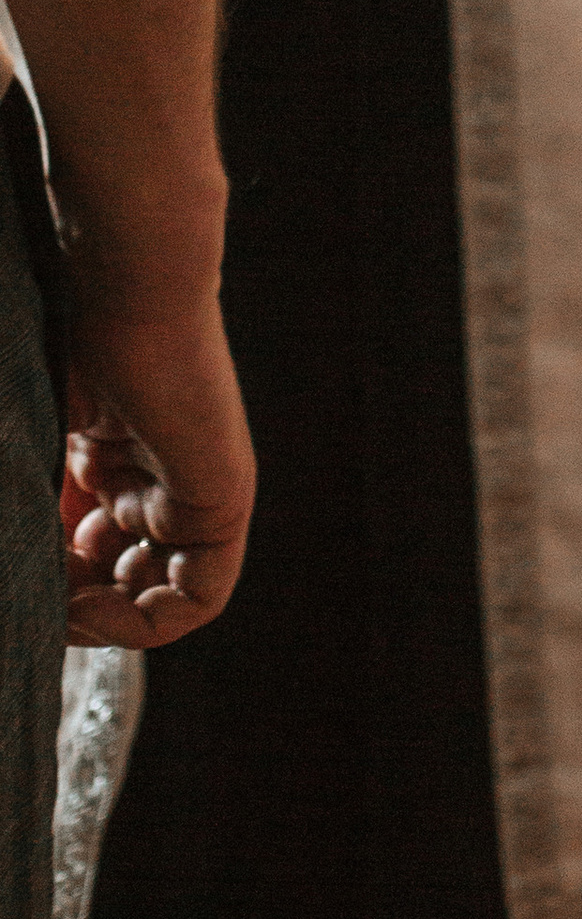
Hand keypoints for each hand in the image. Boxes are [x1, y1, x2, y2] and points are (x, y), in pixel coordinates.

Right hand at [59, 287, 253, 648]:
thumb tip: (14, 576)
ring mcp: (196, 493)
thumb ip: (35, 503)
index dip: (55, 588)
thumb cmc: (68, 346)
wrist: (129, 294)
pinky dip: (150, 622)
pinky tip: (98, 606)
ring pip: (162, 597)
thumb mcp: (39, 444)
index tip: (23, 584)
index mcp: (120, 463)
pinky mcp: (223, 501)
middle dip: (77, 611)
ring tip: (66, 611)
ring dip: (109, 624)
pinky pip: (203, 594)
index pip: (94, 556)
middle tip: (40, 608)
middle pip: (127, 583)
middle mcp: (163, 482)